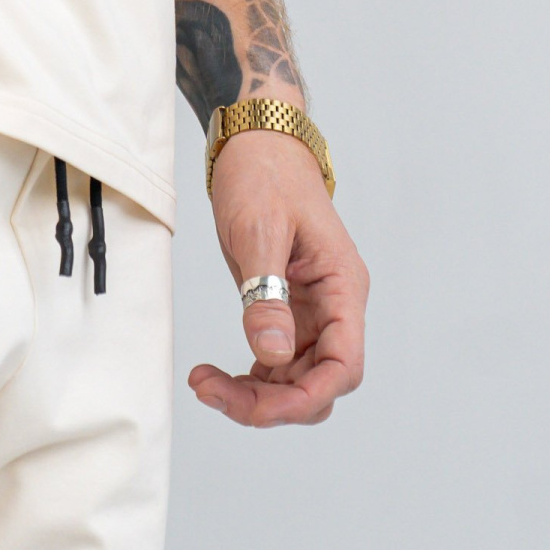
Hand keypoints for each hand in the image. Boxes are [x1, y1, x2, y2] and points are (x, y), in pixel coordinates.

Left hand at [189, 126, 368, 427]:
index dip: (307, 397)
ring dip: (255, 394)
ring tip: (205, 383)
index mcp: (342, 285)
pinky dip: (251, 377)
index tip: (262, 406)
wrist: (256, 142)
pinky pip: (278, 361)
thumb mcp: (259, 230)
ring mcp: (311, 311)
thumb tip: (270, 354)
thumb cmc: (264, 174)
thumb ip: (266, 294)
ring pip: (296, 378)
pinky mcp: (288, 309)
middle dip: (271, 402)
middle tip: (213, 392)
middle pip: (319, 382)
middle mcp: (334, 305)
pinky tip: (218, 376)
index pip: (344, 365)